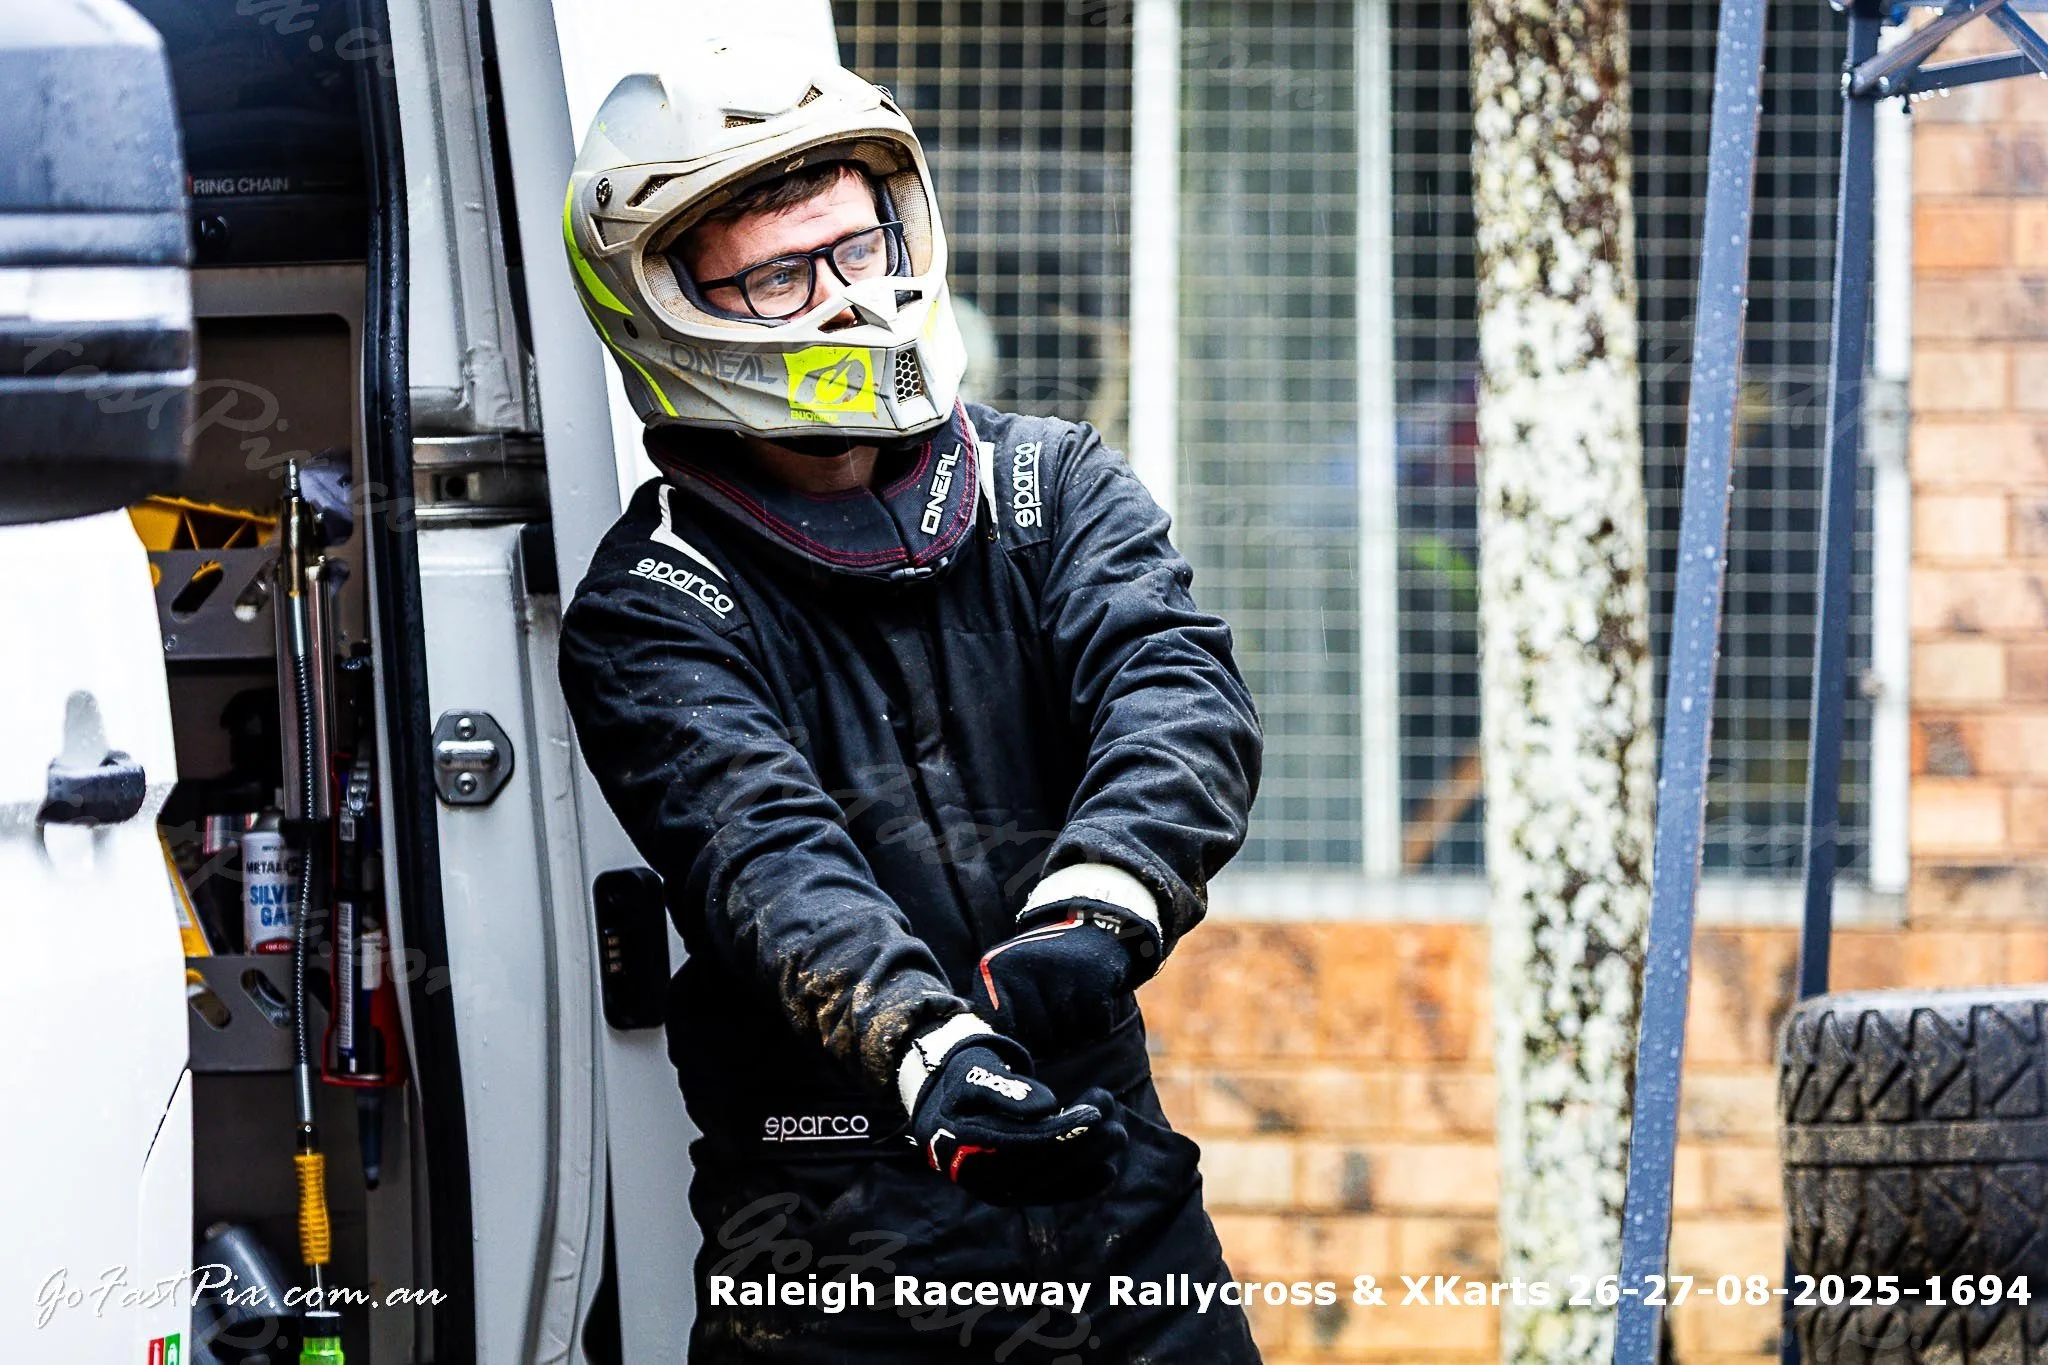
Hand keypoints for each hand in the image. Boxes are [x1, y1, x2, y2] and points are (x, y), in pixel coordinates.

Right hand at [908, 1041, 1126, 1205]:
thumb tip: (1047, 1105)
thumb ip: (1005, 1088)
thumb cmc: (963, 1084)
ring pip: (1049, 1180)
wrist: (944, 1111)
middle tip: (1114, 1117)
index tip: (1094, 1113)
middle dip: (1082, 1142)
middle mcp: (978, 1178)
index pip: (1021, 1143)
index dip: (1061, 1131)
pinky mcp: (1012, 1196)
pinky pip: (1048, 1194)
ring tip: (1118, 1131)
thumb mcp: (974, 1074)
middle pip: (1040, 1164)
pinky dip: (1079, 1186)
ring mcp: (996, 1192)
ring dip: (1088, 1159)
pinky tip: (1108, 1171)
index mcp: (963, 1145)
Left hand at [976, 913, 1138, 1055]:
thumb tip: (1000, 1057)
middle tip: (1055, 1022)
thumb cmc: (1043, 967)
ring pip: (1067, 1035)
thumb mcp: (1010, 978)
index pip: (1003, 1030)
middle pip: (1038, 1037)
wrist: (1089, 927)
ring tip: (1071, 1009)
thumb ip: (1000, 1013)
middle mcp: (1024, 967)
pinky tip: (1090, 1004)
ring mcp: (1060, 971)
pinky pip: (1095, 1027)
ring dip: (1074, 1034)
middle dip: (1050, 1040)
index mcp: (996, 970)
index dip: (1019, 1041)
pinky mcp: (1094, 977)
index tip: (1027, 1035)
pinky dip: (1097, 1025)